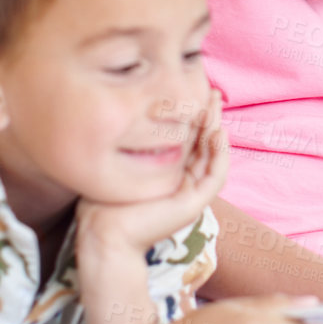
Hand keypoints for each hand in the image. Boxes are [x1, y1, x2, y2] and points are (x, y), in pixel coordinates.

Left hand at [77, 88, 228, 255]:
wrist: (103, 234)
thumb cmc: (102, 201)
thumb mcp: (120, 163)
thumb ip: (132, 144)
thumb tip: (128, 113)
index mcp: (167, 172)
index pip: (186, 138)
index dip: (190, 115)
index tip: (189, 89)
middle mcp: (182, 181)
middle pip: (203, 142)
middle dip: (207, 115)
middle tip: (209, 90)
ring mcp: (190, 193)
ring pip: (213, 155)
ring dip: (217, 128)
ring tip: (214, 104)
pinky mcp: (194, 204)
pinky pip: (215, 174)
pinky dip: (220, 153)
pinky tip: (217, 132)